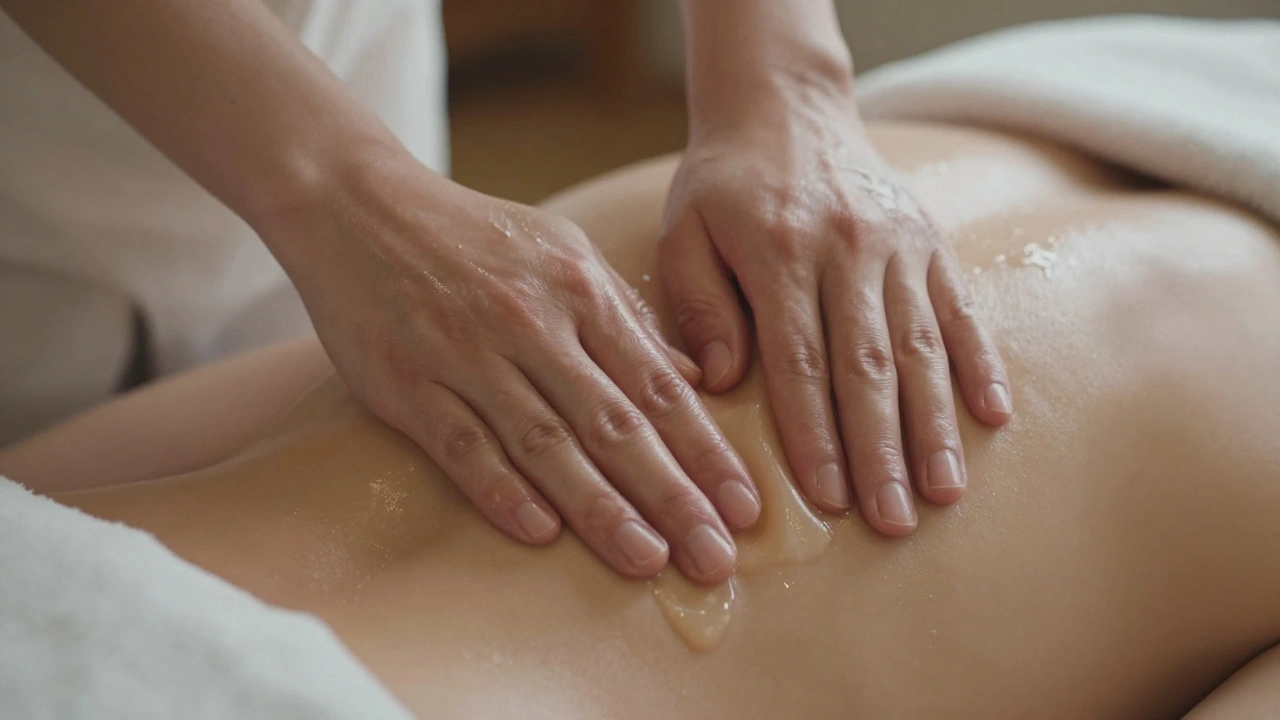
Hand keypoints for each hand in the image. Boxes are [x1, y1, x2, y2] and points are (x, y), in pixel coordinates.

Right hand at [268, 152, 759, 581]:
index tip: (746, 506)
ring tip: (648, 560)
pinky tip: (540, 533)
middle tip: (715, 556)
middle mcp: (532, 323)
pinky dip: (501, 490)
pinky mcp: (406, 383)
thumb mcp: (565, 252)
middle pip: (615, 424)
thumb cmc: (474, 235)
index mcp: (580, 290)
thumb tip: (693, 382)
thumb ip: (627, 319)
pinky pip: (461, 444)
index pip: (658, 387)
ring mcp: (467, 354)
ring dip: (600, 507)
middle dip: (674, 495)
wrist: (358, 204)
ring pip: (546, 443)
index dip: (706, 452)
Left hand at [660, 88, 1011, 536]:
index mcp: (778, 251)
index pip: (798, 361)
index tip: (826, 498)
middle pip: (867, 366)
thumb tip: (718, 380)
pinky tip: (993, 417)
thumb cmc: (723, 185)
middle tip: (892, 521)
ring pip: (921, 346)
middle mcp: (847, 249)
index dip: (813, 434)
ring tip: (943, 492)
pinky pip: (961, 309)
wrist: (785, 107)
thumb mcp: (685, 231)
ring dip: (934, 424)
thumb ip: (699, 303)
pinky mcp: (931, 241)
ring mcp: (899, 244)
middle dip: (880, 449)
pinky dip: (979, 363)